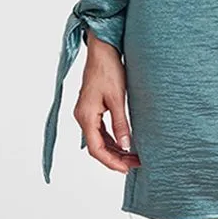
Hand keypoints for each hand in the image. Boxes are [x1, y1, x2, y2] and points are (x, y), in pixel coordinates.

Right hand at [73, 29, 140, 172]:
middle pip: (96, 146)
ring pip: (98, 139)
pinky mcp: (92, 106)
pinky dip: (111, 137)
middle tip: (134, 163)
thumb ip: (120, 123)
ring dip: (114, 148)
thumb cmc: (108, 69)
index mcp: (86, 116)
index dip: (111, 162)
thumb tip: (126, 145)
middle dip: (115, 157)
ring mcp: (86, 112)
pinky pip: (100, 129)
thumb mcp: (117, 97)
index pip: (95, 149)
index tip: (126, 169)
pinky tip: (124, 141)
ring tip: (132, 155)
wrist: (103, 49)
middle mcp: (82, 116)